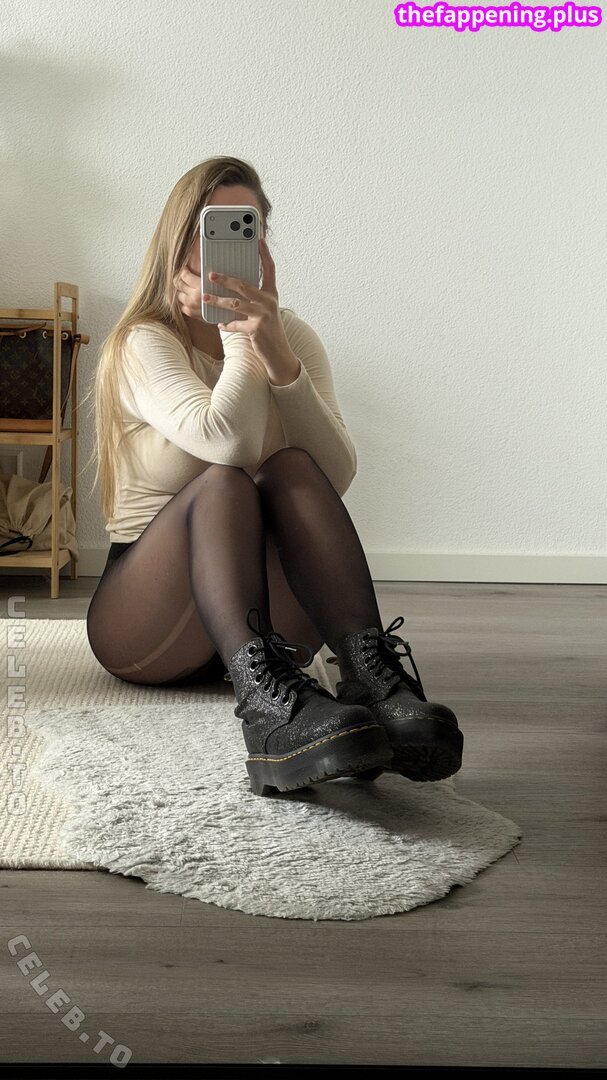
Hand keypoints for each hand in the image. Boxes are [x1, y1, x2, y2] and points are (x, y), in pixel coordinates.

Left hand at [201, 237, 295, 370]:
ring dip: (218, 301)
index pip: (270, 269)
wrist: (278, 353)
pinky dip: (226, 325)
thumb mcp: (265, 310)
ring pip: (236, 304)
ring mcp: (263, 315)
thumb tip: (234, 286)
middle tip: (211, 276)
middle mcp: (269, 302)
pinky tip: (219, 325)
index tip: (258, 240)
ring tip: (206, 298)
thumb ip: (254, 298)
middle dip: (225, 279)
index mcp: (271, 294)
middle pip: (244, 285)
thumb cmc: (269, 330)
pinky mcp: (256, 329)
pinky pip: (236, 324)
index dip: (265, 254)